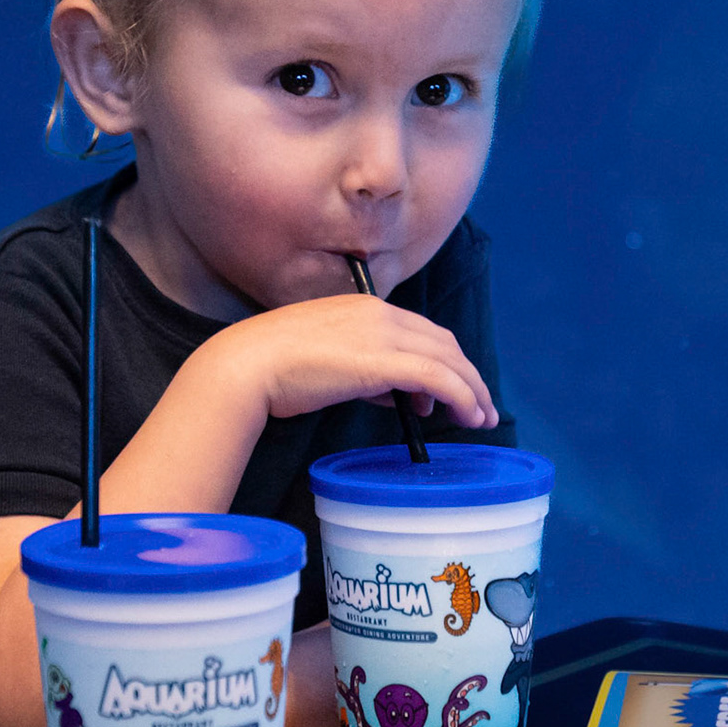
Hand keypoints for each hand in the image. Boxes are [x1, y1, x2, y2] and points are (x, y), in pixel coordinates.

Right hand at [213, 293, 498, 428]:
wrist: (247, 365)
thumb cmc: (275, 367)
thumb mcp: (329, 363)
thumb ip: (365, 373)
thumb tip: (394, 396)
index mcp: (367, 308)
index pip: (423, 331)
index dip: (444, 361)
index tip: (448, 392)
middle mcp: (382, 314)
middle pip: (444, 343)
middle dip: (468, 376)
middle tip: (479, 407)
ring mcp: (383, 335)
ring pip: (448, 360)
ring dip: (472, 390)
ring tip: (480, 418)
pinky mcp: (383, 361)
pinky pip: (438, 378)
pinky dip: (461, 397)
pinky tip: (466, 416)